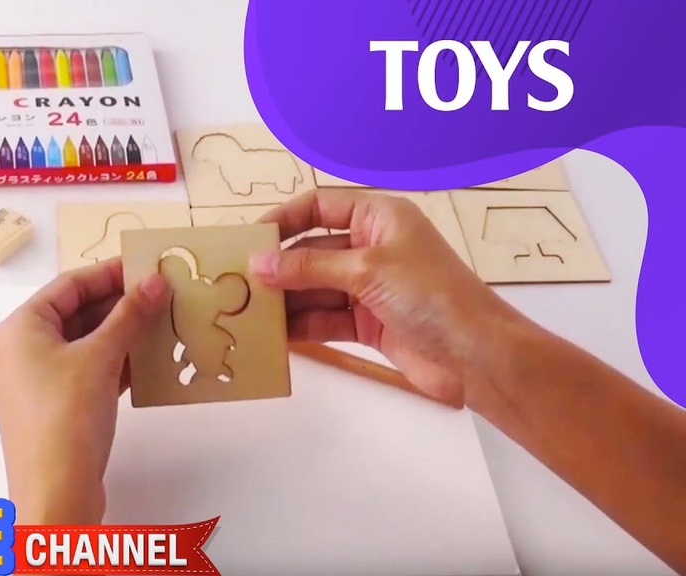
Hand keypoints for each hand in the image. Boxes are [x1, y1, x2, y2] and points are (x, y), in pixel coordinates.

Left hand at [0, 258, 168, 523]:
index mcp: (17, 330)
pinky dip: (111, 365)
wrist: (55, 494)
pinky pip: (81, 374)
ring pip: (80, 346)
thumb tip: (155, 282)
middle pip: (72, 315)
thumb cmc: (67, 417)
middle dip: (117, 306)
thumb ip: (129, 316)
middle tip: (159, 296)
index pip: (66, 286)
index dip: (108, 274)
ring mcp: (31, 384)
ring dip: (118, 336)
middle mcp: (17, 352)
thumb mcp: (101, 358)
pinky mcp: (49, 412)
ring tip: (160, 325)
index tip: (144, 268)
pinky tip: (145, 363)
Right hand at [251, 188, 531, 407]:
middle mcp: (372, 247)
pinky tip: (273, 334)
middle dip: (278, 266)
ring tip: (248, 312)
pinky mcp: (367, 323)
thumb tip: (258, 263)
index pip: (320, 206)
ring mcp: (369, 287)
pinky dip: (301, 325)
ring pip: (314, 287)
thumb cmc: (432, 296)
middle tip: (238, 282)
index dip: (283, 219)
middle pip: (312, 250)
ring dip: (285, 299)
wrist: (476, 356)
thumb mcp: (366, 270)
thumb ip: (308, 267)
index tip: (250, 240)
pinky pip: (324, 318)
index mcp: (378, 217)